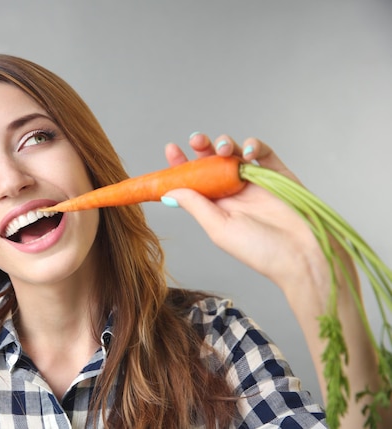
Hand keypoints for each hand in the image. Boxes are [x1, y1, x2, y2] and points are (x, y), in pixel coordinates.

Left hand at [162, 133, 328, 295]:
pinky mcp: (278, 174)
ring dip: (225, 144)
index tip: (171, 149)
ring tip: (221, 148)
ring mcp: (256, 181)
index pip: (194, 180)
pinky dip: (254, 146)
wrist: (303, 255)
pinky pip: (264, 152)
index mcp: (217, 206)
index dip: (182, 165)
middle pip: (212, 162)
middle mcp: (234, 192)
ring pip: (235, 153)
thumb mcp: (220, 228)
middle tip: (195, 140)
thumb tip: (169, 191)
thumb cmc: (261, 250)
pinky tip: (248, 152)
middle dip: (202, 147)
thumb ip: (196, 206)